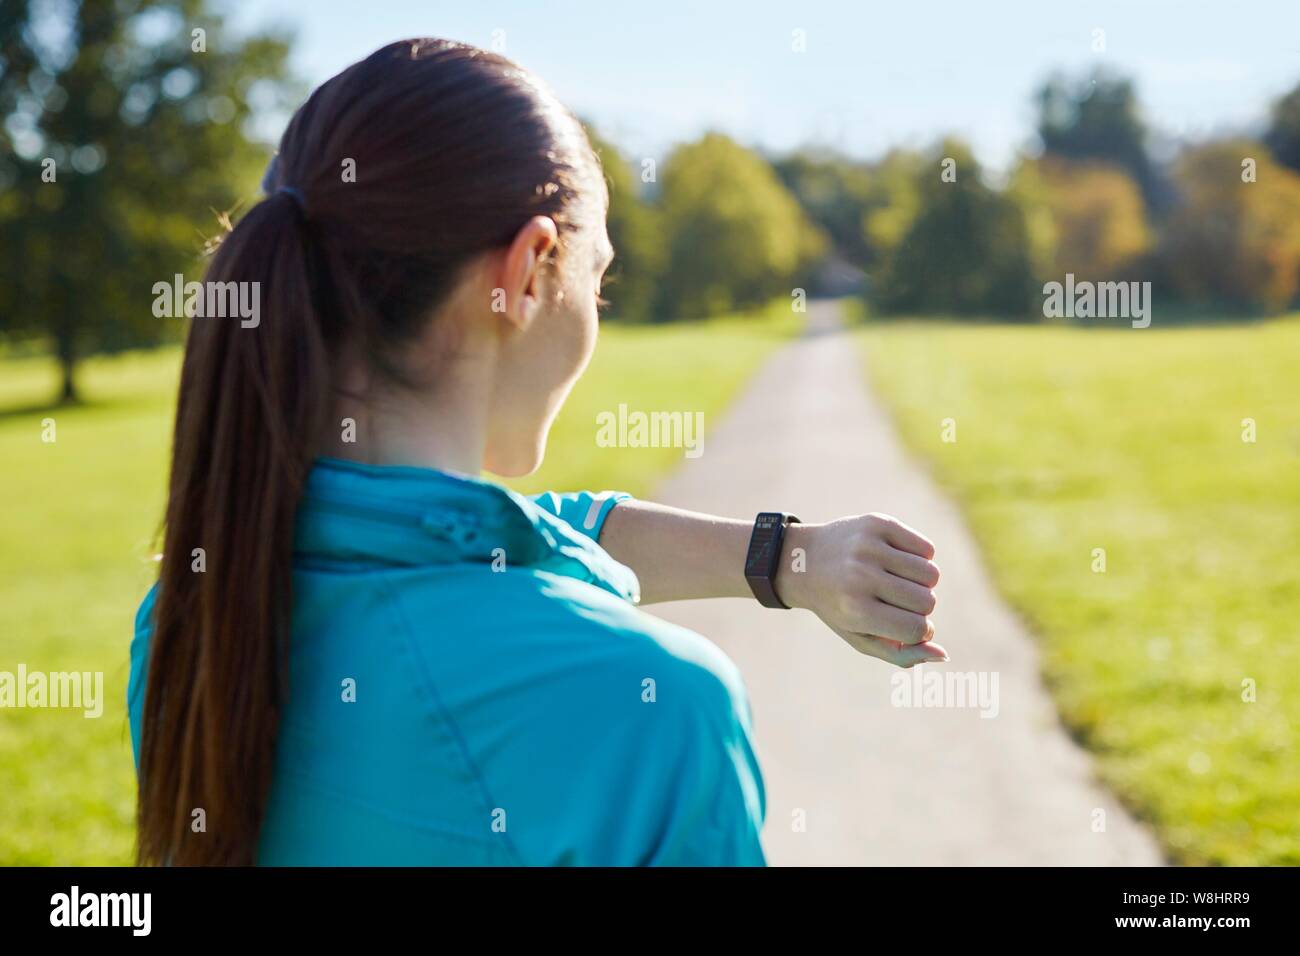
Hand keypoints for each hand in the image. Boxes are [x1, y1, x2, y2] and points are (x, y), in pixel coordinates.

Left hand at [777, 513, 946, 667]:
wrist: (804, 561)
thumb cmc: (839, 606)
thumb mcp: (861, 637)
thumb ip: (902, 654)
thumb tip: (943, 655)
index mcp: (855, 610)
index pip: (916, 629)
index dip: (919, 632)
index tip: (907, 627)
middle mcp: (861, 576)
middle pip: (927, 601)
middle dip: (920, 607)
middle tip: (896, 602)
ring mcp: (869, 547)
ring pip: (931, 574)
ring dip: (922, 583)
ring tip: (898, 581)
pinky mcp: (878, 523)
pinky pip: (927, 549)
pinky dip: (920, 559)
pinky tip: (897, 561)